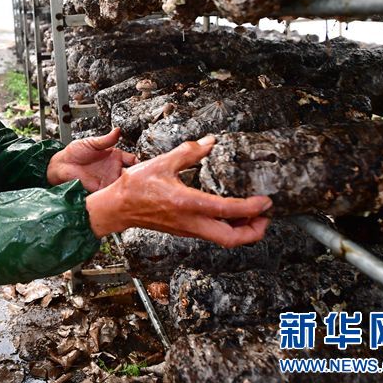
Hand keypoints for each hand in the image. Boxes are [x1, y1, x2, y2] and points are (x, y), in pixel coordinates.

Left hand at [47, 128, 137, 191]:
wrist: (61, 165)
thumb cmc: (75, 152)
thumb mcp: (92, 142)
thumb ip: (106, 140)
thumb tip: (117, 130)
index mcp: (114, 156)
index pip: (133, 160)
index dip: (140, 162)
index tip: (146, 164)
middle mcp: (113, 169)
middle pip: (132, 175)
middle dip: (139, 177)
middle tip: (145, 178)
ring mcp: (108, 180)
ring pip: (124, 186)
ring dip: (131, 188)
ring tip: (137, 187)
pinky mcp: (102, 190)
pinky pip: (113, 195)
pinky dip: (119, 196)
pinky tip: (123, 194)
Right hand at [85, 135, 271, 247]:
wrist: (117, 207)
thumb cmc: (135, 186)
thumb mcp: (162, 162)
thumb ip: (189, 152)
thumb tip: (210, 142)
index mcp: (186, 203)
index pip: (228, 210)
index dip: (252, 208)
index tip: (266, 201)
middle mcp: (190, 222)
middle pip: (231, 239)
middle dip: (254, 231)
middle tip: (265, 217)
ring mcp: (187, 229)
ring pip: (223, 240)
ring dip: (242, 230)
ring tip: (252, 215)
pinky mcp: (184, 231)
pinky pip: (213, 235)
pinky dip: (227, 227)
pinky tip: (229, 214)